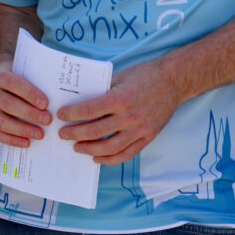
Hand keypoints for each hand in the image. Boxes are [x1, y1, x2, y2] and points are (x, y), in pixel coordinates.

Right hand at [0, 60, 50, 146]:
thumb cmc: (16, 76)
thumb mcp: (21, 71)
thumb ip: (33, 79)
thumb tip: (56, 95)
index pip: (12, 83)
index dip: (29, 93)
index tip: (45, 103)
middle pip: (8, 104)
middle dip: (29, 114)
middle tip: (48, 120)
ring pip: (2, 122)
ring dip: (23, 130)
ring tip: (40, 134)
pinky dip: (13, 140)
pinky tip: (27, 142)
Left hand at [58, 60, 181, 164]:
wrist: (173, 81)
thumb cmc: (144, 75)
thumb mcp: (119, 77)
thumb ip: (102, 90)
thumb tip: (79, 99)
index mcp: (119, 99)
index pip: (89, 110)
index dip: (71, 114)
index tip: (61, 116)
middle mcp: (129, 117)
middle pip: (95, 131)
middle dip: (75, 133)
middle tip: (63, 134)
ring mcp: (139, 129)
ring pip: (109, 148)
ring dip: (90, 149)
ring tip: (77, 147)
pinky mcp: (147, 137)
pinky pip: (126, 154)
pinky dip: (110, 159)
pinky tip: (97, 158)